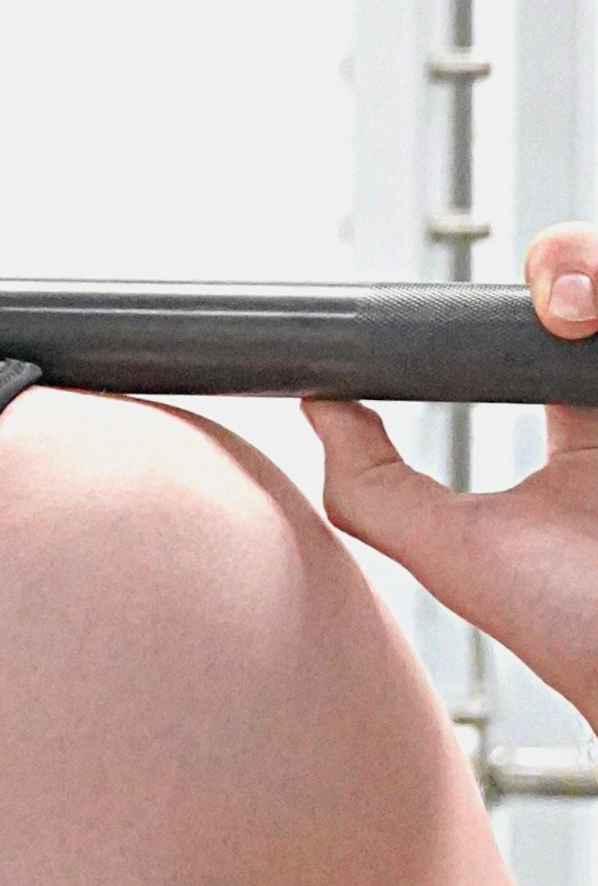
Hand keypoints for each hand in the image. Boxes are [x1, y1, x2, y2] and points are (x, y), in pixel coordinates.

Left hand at [303, 227, 597, 718]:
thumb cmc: (575, 627)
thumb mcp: (455, 551)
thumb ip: (376, 486)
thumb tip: (316, 408)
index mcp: (581, 432)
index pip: (565, 318)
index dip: (552, 282)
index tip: (540, 300)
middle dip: (574, 258)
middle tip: (561, 303)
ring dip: (594, 265)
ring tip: (577, 312)